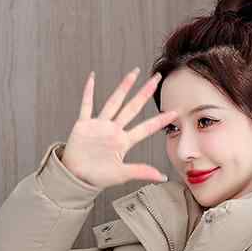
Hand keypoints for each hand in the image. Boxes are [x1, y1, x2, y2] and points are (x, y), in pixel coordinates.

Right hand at [61, 68, 177, 189]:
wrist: (76, 176)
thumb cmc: (98, 176)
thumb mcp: (122, 175)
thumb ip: (141, 171)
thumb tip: (162, 177)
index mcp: (124, 142)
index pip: (146, 128)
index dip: (159, 121)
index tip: (175, 112)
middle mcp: (114, 130)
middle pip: (132, 108)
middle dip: (144, 93)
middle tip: (156, 78)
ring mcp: (99, 125)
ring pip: (113, 102)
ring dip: (123, 87)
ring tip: (134, 73)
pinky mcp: (84, 125)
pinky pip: (86, 105)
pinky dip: (88, 91)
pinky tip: (92, 77)